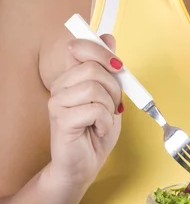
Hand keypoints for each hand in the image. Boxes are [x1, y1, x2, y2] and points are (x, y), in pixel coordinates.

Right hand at [47, 35, 123, 188]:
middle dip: (114, 89)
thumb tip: (108, 37)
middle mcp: (60, 86)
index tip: (118, 68)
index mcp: (71, 77)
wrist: (84, 166)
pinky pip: (94, 110)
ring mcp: (58, 102)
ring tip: (104, 121)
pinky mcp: (61, 120)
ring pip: (94, 89)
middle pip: (93, 69)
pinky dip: (105, 123)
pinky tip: (98, 131)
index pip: (81, 47)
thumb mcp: (109, 98)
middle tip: (114, 107)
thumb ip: (109, 70)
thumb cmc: (95, 133)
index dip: (103, 52)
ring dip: (109, 108)